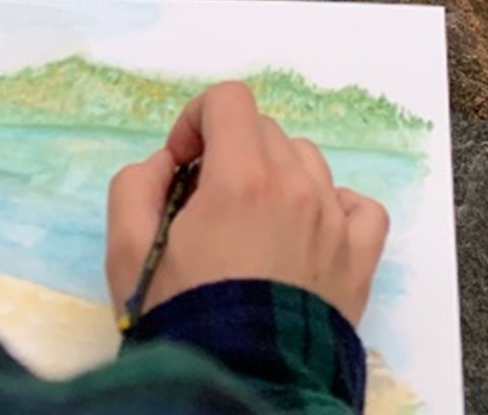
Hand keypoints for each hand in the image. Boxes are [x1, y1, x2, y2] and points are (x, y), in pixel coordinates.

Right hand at [105, 81, 388, 327]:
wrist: (236, 389)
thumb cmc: (181, 319)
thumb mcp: (128, 250)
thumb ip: (137, 184)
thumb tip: (168, 162)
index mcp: (242, 178)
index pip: (229, 100)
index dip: (198, 121)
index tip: (183, 163)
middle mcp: (296, 188)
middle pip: (265, 131)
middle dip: (231, 153)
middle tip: (207, 205)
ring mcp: (334, 222)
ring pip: (308, 161)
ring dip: (277, 176)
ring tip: (254, 226)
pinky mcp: (358, 259)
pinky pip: (359, 207)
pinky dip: (335, 208)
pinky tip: (307, 232)